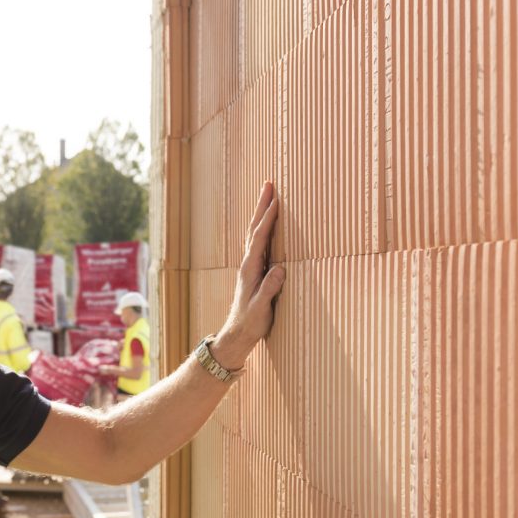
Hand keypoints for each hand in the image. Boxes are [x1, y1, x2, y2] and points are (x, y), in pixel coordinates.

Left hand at [210, 181, 284, 369]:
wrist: (237, 334)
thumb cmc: (250, 323)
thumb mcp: (261, 308)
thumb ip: (269, 288)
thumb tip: (280, 269)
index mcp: (250, 269)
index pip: (260, 238)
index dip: (268, 219)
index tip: (276, 201)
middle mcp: (248, 263)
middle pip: (255, 228)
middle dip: (262, 205)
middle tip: (269, 184)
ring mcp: (250, 266)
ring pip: (256, 233)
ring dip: (262, 213)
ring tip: (269, 195)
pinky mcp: (254, 270)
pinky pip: (259, 242)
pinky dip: (264, 227)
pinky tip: (267, 223)